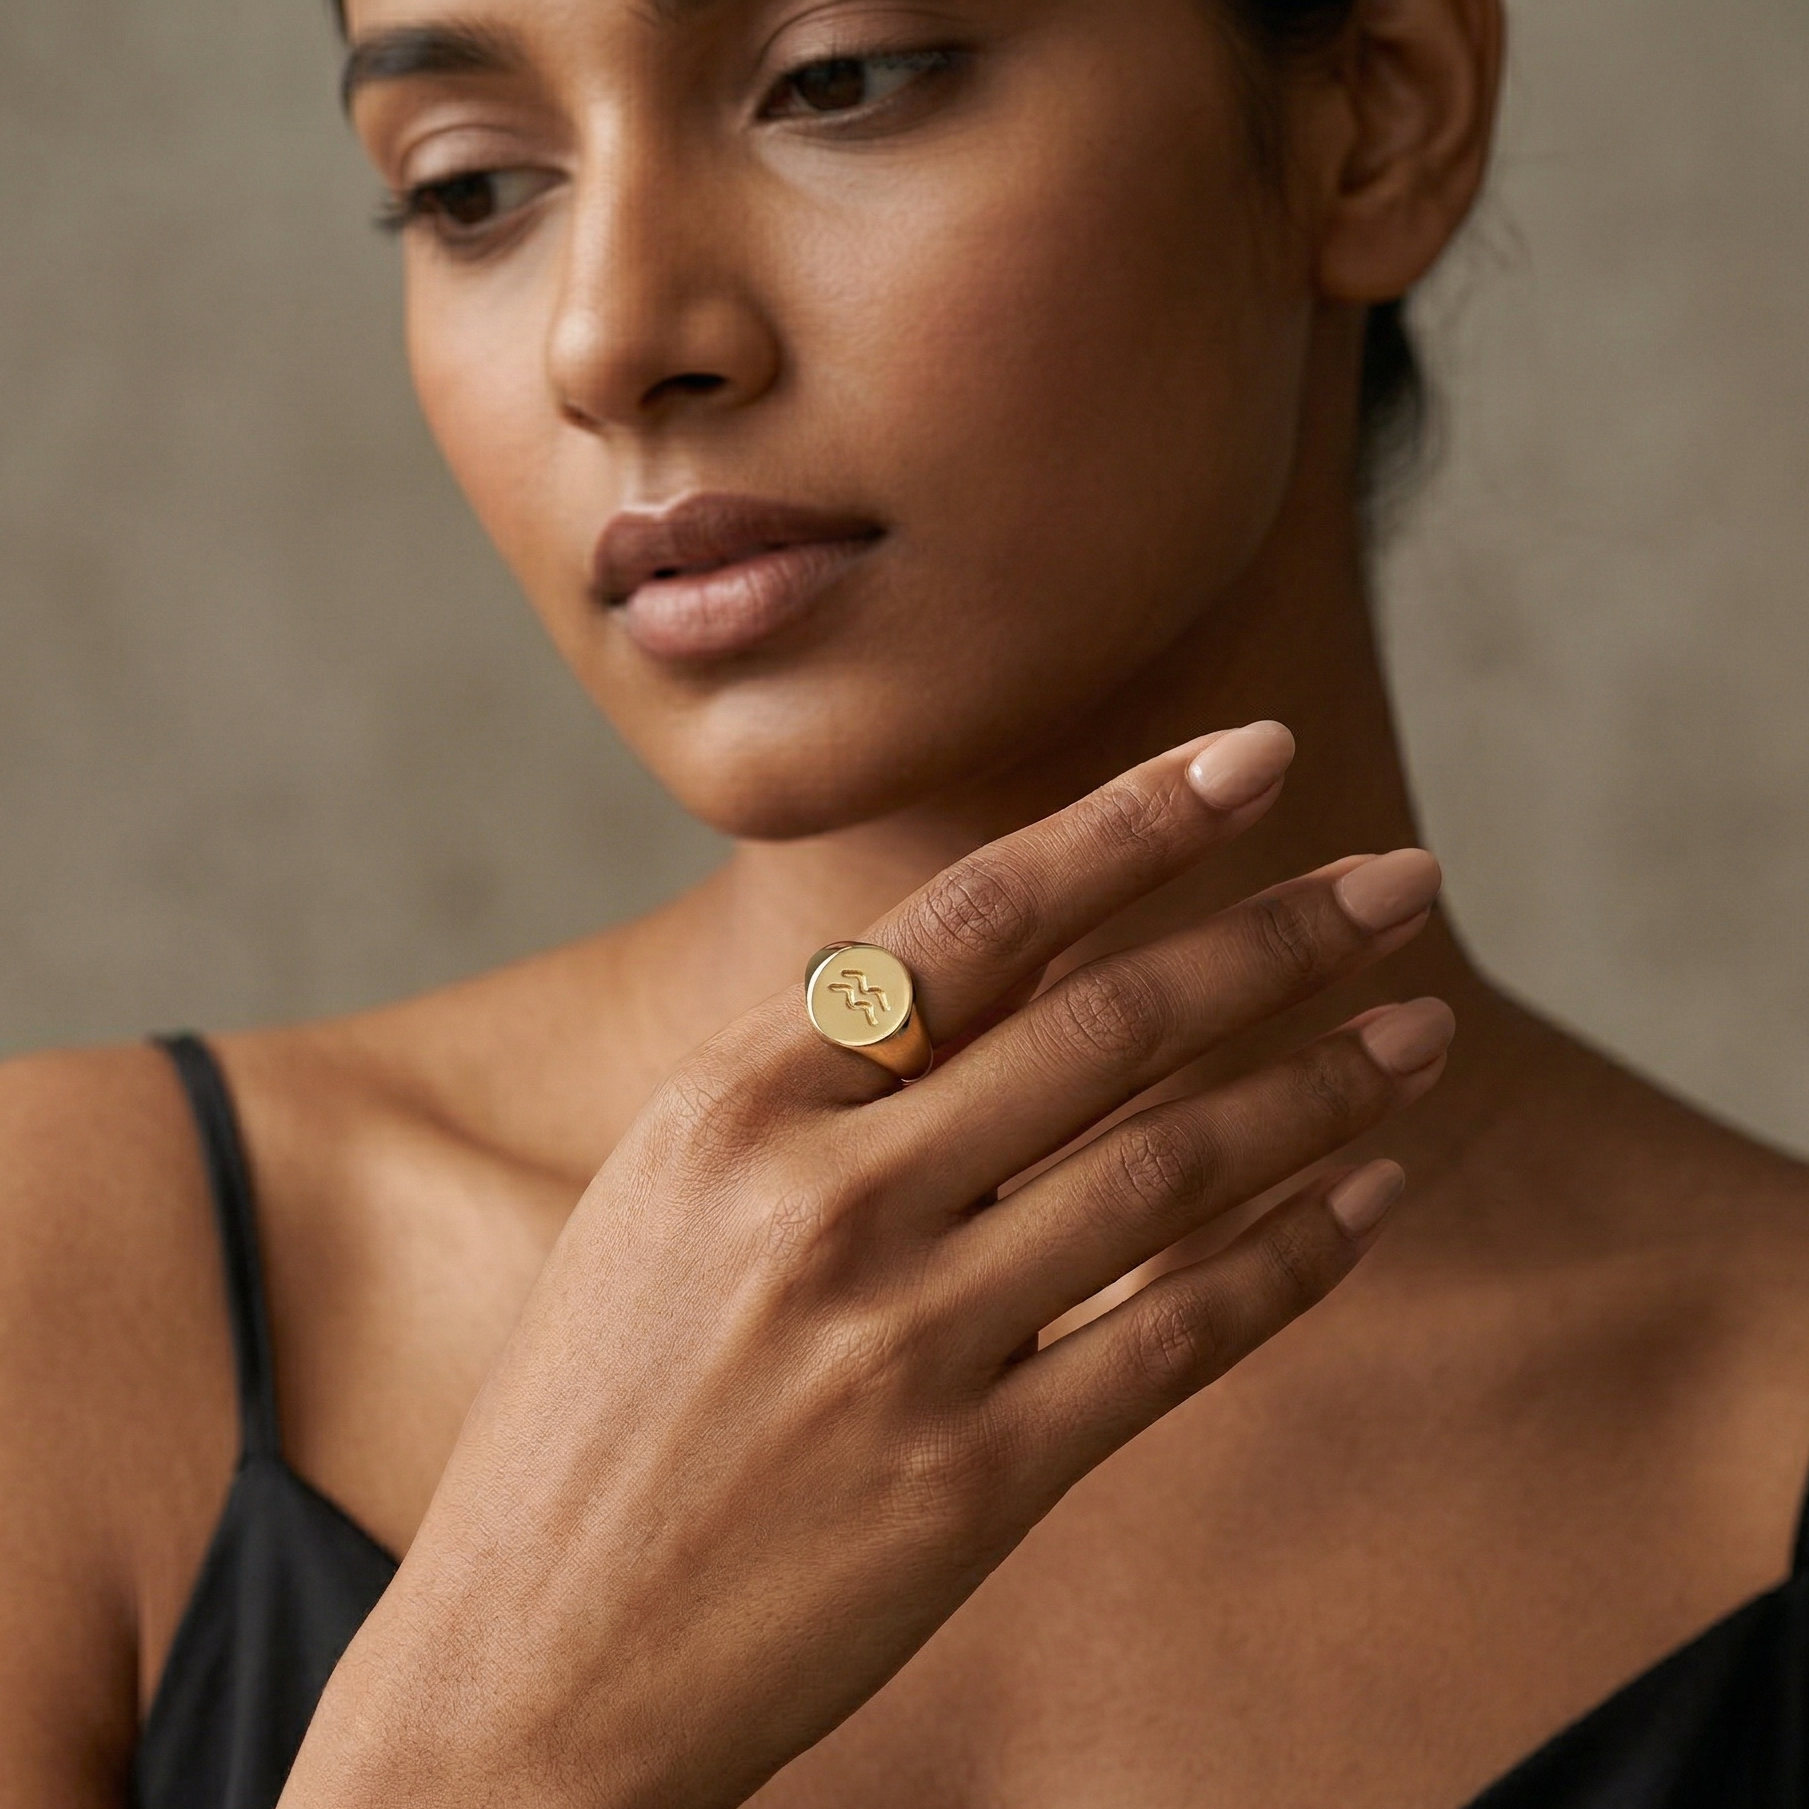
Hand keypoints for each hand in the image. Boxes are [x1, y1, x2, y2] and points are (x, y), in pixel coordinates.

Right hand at [281, 723, 1451, 1808]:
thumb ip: (813, 1086)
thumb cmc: (592, 1412)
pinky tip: (1369, 1197)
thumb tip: (988, 979)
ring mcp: (905, 1342)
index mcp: (734, 1106)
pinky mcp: (973, 1480)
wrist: (529, 1662)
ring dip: (1319, 1084)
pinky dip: (1290, 1256)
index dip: (1129, 823)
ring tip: (1422, 1025)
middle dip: (1277, 934)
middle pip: (1105, 1025)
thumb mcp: (662, 1196)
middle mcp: (825, 1201)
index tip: (1253, 759)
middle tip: (1403, 875)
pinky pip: (1175, 1336)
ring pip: (1169, 1167)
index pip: (973, 920)